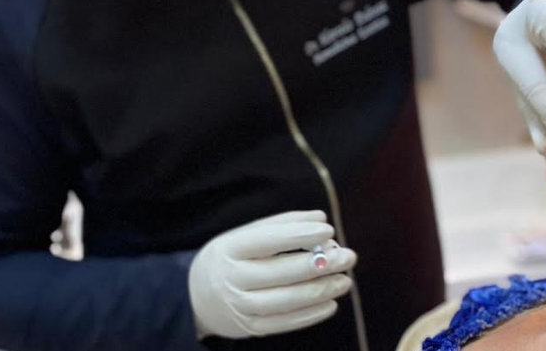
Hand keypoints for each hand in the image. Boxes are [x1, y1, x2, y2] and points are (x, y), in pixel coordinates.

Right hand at [188, 210, 356, 338]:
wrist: (196, 296)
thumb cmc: (232, 256)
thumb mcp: (247, 234)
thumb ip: (284, 224)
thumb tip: (321, 218)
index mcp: (232, 248)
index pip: (269, 240)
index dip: (300, 235)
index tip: (328, 230)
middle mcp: (234, 278)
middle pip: (282, 272)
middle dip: (320, 264)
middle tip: (348, 256)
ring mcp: (241, 306)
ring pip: (287, 299)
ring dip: (321, 290)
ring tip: (346, 280)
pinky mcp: (251, 328)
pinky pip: (285, 322)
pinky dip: (311, 313)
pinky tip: (331, 302)